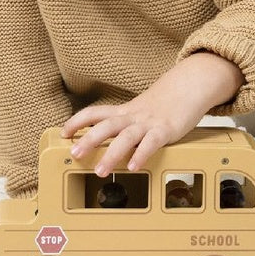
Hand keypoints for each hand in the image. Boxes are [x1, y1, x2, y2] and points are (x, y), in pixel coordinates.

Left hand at [61, 52, 243, 173]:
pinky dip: (141, 155)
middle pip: (106, 125)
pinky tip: (134, 167)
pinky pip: (151, 143)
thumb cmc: (166, 103)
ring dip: (111, 154)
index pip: (95, 112)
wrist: (190, 84)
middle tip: (73, 154)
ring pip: (126, 137)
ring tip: (100, 170)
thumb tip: (110, 142)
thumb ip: (126, 124)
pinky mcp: (165, 129)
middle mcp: (133, 116)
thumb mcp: (141, 111)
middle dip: (88, 140)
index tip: (64, 133)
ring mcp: (149, 122)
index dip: (77, 121)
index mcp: (125, 111)